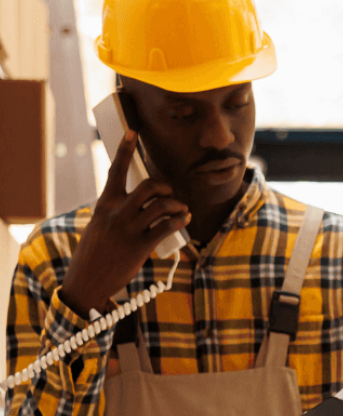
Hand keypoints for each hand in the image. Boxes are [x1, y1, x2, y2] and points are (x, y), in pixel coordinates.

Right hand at [60, 130, 188, 313]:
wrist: (85, 283)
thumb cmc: (95, 254)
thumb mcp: (99, 226)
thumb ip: (116, 211)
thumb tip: (142, 203)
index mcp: (104, 205)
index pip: (115, 171)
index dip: (125, 150)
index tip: (133, 131)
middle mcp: (116, 213)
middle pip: (148, 186)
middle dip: (165, 187)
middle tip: (170, 196)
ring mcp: (128, 229)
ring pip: (162, 205)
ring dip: (176, 206)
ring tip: (180, 211)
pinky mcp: (140, 247)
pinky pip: (167, 226)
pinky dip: (180, 220)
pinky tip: (184, 220)